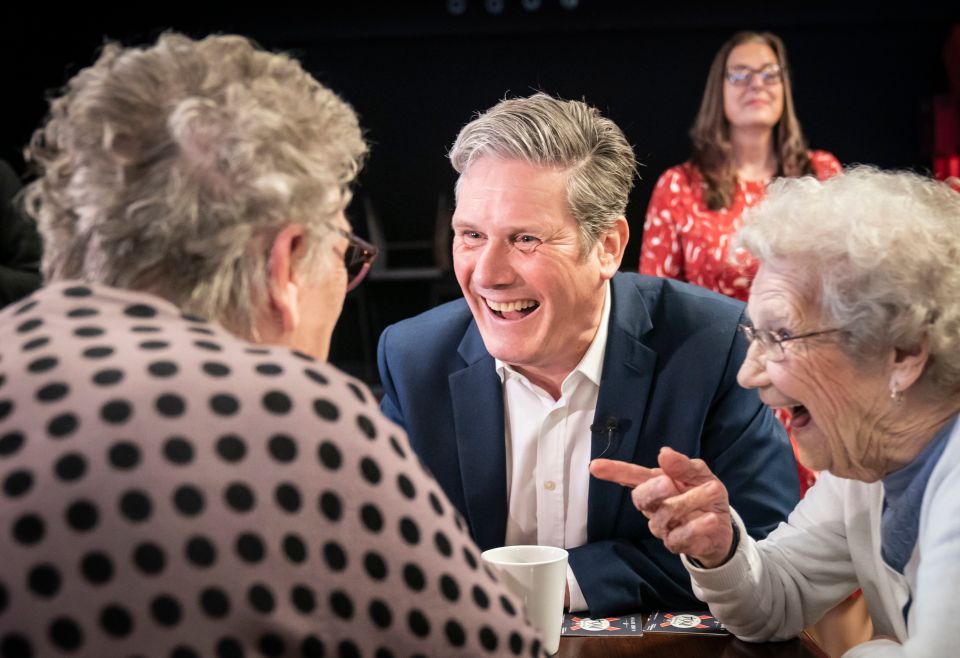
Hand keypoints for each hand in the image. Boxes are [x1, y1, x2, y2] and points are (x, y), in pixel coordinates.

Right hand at [590, 447, 732, 566]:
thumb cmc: (705, 497)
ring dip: (690, 502)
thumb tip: (664, 454)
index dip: (614, 471)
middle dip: (652, 490)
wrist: (723, 528)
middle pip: (640, 499)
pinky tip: (711, 518)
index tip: (594, 466)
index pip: (631, 477)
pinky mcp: (677, 544)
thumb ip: (684, 466)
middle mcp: (654, 507)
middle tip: (668, 483)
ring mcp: (663, 528)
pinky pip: (680, 537)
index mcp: (656, 484)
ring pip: (665, 516)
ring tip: (713, 490)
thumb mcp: (701, 475)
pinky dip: (697, 527)